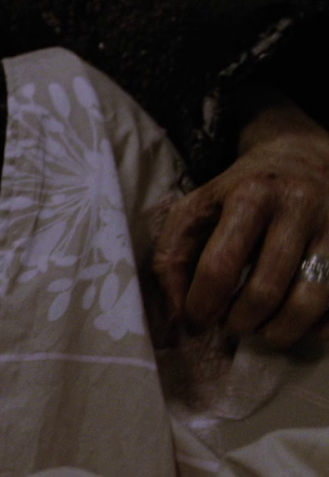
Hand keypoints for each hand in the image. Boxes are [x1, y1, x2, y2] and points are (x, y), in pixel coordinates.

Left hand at [152, 98, 328, 346]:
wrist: (303, 157)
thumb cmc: (240, 191)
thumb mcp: (197, 208)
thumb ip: (173, 257)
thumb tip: (176, 317)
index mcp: (251, 195)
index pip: (220, 264)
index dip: (203, 303)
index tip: (197, 318)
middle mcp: (299, 207)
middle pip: (266, 289)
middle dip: (241, 321)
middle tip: (231, 326)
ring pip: (310, 301)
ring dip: (280, 330)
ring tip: (263, 329)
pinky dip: (317, 327)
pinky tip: (297, 321)